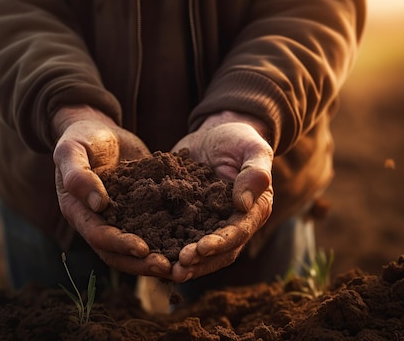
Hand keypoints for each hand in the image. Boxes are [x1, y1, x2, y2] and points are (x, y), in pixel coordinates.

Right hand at [52, 105, 171, 277]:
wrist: (99, 130)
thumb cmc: (82, 137)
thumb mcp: (72, 149)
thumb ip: (78, 175)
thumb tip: (97, 204)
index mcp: (78, 212)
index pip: (99, 236)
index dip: (120, 244)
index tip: (143, 249)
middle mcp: (97, 223)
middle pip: (118, 253)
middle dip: (142, 262)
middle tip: (168, 267)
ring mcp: (119, 221)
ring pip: (136, 248)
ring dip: (157, 258)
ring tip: (181, 264)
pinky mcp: (138, 213)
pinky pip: (153, 229)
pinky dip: (169, 239)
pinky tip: (191, 242)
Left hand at [169, 111, 273, 281]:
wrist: (216, 133)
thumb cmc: (240, 139)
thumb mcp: (253, 149)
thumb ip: (255, 173)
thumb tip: (242, 204)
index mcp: (253, 211)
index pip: (238, 233)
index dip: (220, 243)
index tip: (201, 247)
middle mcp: (233, 224)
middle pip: (218, 251)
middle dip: (199, 262)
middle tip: (178, 268)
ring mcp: (210, 224)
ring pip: (199, 251)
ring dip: (182, 263)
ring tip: (163, 270)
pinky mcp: (189, 218)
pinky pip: (178, 235)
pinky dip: (166, 246)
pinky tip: (148, 252)